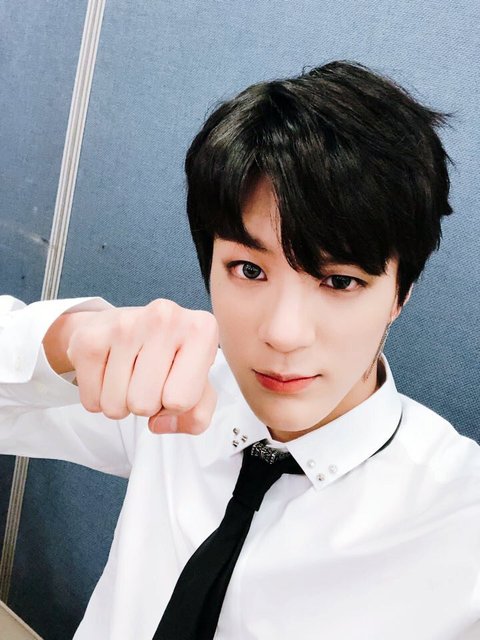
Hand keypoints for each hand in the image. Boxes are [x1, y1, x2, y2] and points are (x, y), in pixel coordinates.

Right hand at [64, 299, 218, 434]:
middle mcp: (165, 318)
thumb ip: (197, 416)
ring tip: (131, 375)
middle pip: (145, 405)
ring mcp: (124, 324)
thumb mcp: (200, 387)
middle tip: (149, 380)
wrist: (126, 326)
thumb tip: (158, 423)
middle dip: (146, 405)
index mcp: (201, 329)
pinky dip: (99, 397)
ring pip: (115, 406)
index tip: (174, 383)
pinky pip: (91, 401)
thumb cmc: (171, 359)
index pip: (181, 400)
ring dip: (122, 403)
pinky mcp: (88, 338)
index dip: (176, 406)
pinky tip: (110, 372)